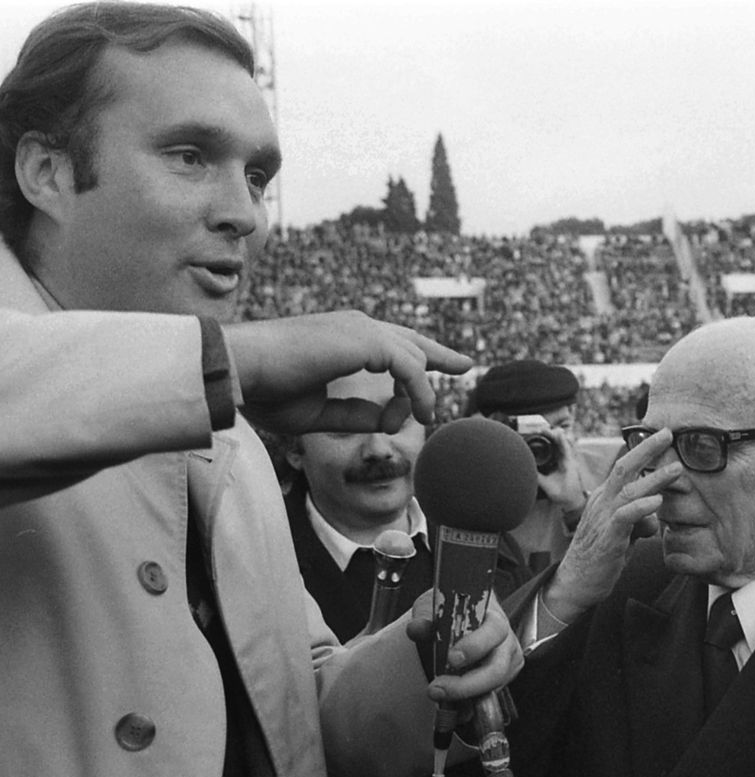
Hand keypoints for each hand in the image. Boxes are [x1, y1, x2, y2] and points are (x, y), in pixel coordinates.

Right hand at [225, 310, 470, 433]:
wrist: (237, 370)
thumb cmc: (263, 390)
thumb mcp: (318, 412)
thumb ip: (354, 414)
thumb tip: (387, 421)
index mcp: (342, 338)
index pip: (391, 342)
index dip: (419, 355)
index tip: (441, 366)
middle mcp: (355, 327)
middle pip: (411, 341)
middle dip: (439, 355)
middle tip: (465, 365)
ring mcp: (361, 329)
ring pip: (413, 358)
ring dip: (417, 393)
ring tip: (421, 418)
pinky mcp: (365, 339)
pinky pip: (410, 367)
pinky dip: (416, 392)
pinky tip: (415, 414)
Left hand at [405, 593, 523, 703]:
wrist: (462, 616)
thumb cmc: (453, 611)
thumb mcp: (436, 607)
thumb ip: (426, 617)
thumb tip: (417, 628)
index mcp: (494, 618)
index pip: (494, 632)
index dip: (475, 647)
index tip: (451, 658)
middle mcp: (506, 641)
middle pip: (497, 669)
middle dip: (466, 684)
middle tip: (437, 688)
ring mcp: (507, 662)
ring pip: (493, 688)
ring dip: (464, 696)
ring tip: (438, 694)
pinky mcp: (502, 679)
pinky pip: (488, 696)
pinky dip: (468, 702)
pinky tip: (450, 702)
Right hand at [543, 427, 680, 622]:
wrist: (576, 583)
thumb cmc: (601, 556)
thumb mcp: (624, 533)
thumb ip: (638, 520)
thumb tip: (655, 516)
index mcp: (605, 498)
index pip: (624, 467)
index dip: (643, 450)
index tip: (662, 436)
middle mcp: (602, 502)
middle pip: (623, 467)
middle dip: (646, 449)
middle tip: (668, 433)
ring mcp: (603, 519)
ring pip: (629, 490)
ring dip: (655, 478)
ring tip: (677, 469)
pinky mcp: (608, 538)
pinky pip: (624, 517)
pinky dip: (641, 507)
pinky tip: (657, 502)